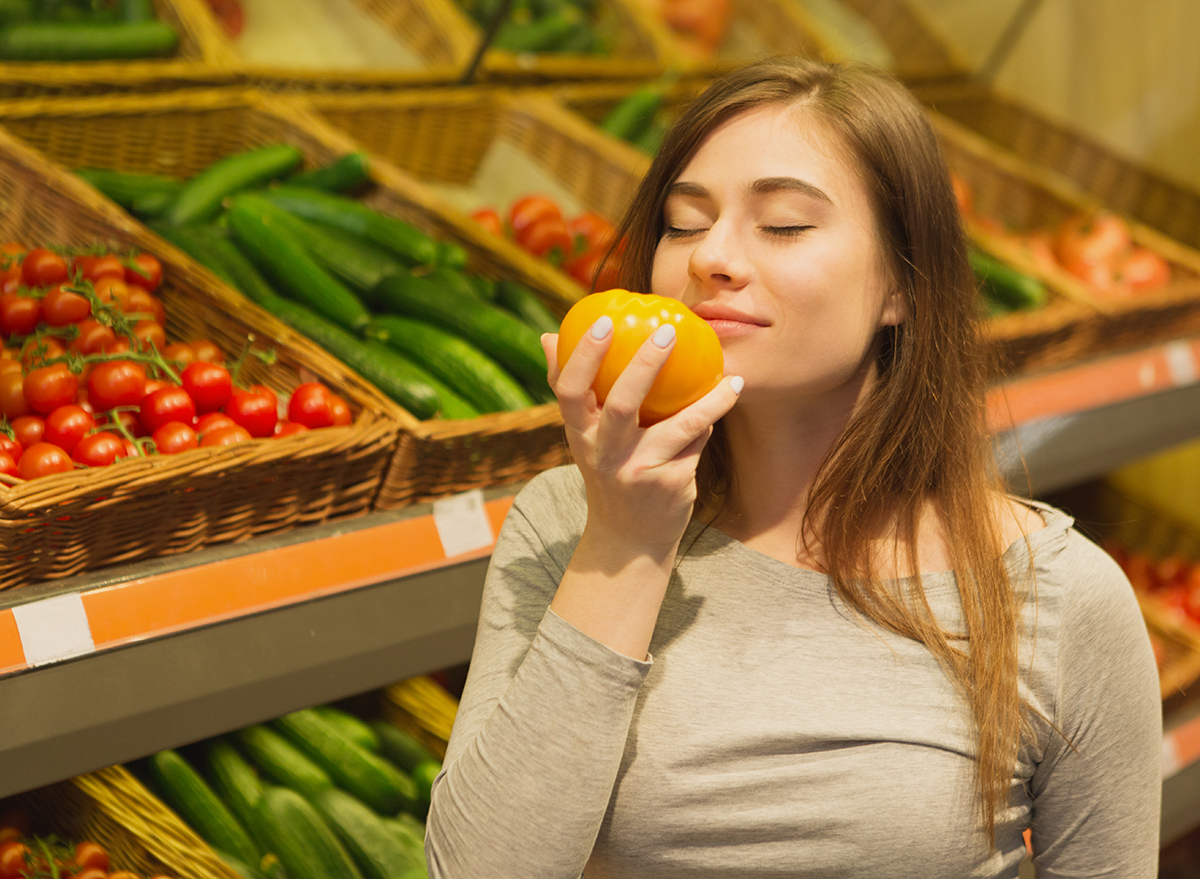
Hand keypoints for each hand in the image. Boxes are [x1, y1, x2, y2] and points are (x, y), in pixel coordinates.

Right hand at [543, 315, 741, 557]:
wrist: (629, 539)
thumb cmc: (609, 471)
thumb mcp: (584, 436)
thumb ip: (573, 391)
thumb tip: (550, 336)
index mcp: (579, 435)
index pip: (570, 391)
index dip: (584, 355)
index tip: (603, 320)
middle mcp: (604, 454)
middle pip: (621, 404)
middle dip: (644, 364)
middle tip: (668, 331)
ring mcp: (637, 471)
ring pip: (677, 426)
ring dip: (706, 398)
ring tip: (727, 371)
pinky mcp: (668, 485)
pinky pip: (695, 441)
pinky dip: (711, 416)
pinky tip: (732, 389)